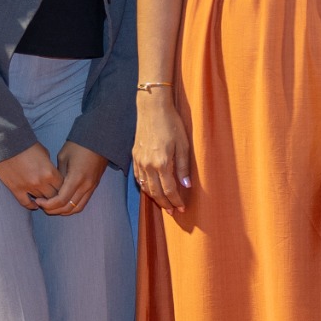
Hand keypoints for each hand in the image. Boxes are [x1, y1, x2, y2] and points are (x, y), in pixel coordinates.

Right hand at [0, 142, 59, 207]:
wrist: (7, 143)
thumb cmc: (27, 145)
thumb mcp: (45, 153)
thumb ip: (50, 166)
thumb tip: (52, 174)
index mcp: (50, 172)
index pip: (63, 187)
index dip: (63, 188)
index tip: (61, 188)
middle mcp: (40, 182)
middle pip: (53, 196)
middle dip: (55, 196)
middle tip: (54, 195)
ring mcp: (28, 187)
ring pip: (41, 200)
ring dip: (43, 200)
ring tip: (45, 200)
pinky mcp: (16, 189)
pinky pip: (25, 203)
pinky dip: (31, 205)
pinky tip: (34, 205)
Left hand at [33, 142, 108, 215]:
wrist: (99, 140)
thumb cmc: (78, 145)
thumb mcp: (63, 157)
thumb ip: (58, 175)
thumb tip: (53, 188)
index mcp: (76, 178)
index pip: (61, 200)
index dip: (48, 204)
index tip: (39, 201)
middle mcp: (85, 186)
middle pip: (68, 207)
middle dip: (53, 210)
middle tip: (42, 205)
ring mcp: (91, 187)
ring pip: (76, 208)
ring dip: (63, 211)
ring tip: (52, 207)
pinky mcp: (94, 187)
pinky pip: (82, 203)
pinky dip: (72, 207)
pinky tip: (63, 204)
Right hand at [133, 90, 193, 211]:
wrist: (152, 109)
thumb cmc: (171, 124)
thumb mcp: (183, 145)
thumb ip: (184, 167)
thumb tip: (186, 185)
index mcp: (162, 163)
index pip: (169, 190)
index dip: (176, 201)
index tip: (182, 208)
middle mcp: (148, 165)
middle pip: (156, 192)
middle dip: (165, 204)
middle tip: (173, 211)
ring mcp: (139, 161)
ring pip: (145, 187)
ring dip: (155, 198)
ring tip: (164, 203)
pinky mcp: (134, 157)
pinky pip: (138, 178)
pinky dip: (145, 187)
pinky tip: (151, 189)